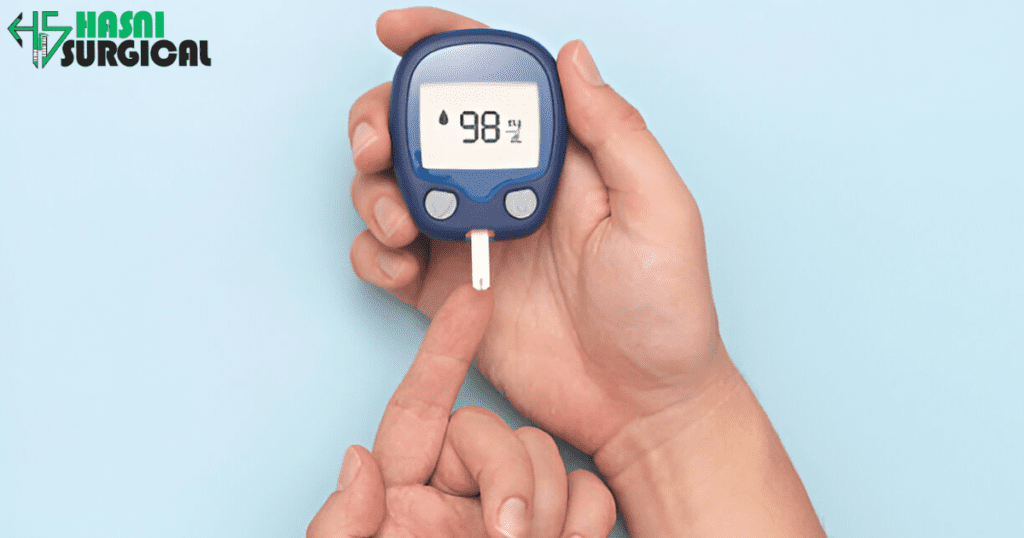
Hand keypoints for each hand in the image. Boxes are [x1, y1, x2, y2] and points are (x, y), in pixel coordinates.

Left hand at [307, 285, 615, 537]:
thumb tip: (360, 461)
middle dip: (510, 472)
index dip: (446, 349)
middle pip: (498, 432)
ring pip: (550, 459)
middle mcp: (459, 500)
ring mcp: (513, 521)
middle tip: (509, 534)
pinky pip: (592, 496)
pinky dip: (590, 516)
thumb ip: (344, 527)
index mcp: (401, 498)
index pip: (423, 406)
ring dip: (550, 503)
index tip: (475, 300)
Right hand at [348, 7, 725, 454]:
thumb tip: (572, 56)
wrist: (642, 404)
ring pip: (392, 188)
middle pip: (422, 128)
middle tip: (375, 145)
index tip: (396, 30)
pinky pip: (386, 258)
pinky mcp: (445, 294)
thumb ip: (615, 131)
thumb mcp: (658, 209)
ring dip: (373, 192)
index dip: (441, 46)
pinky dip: (374, 254)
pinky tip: (400, 267)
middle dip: (381, 121)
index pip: (492, 83)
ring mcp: (470, 240)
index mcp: (557, 158)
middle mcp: (505, 189)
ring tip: (400, 225)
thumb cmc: (664, 311)